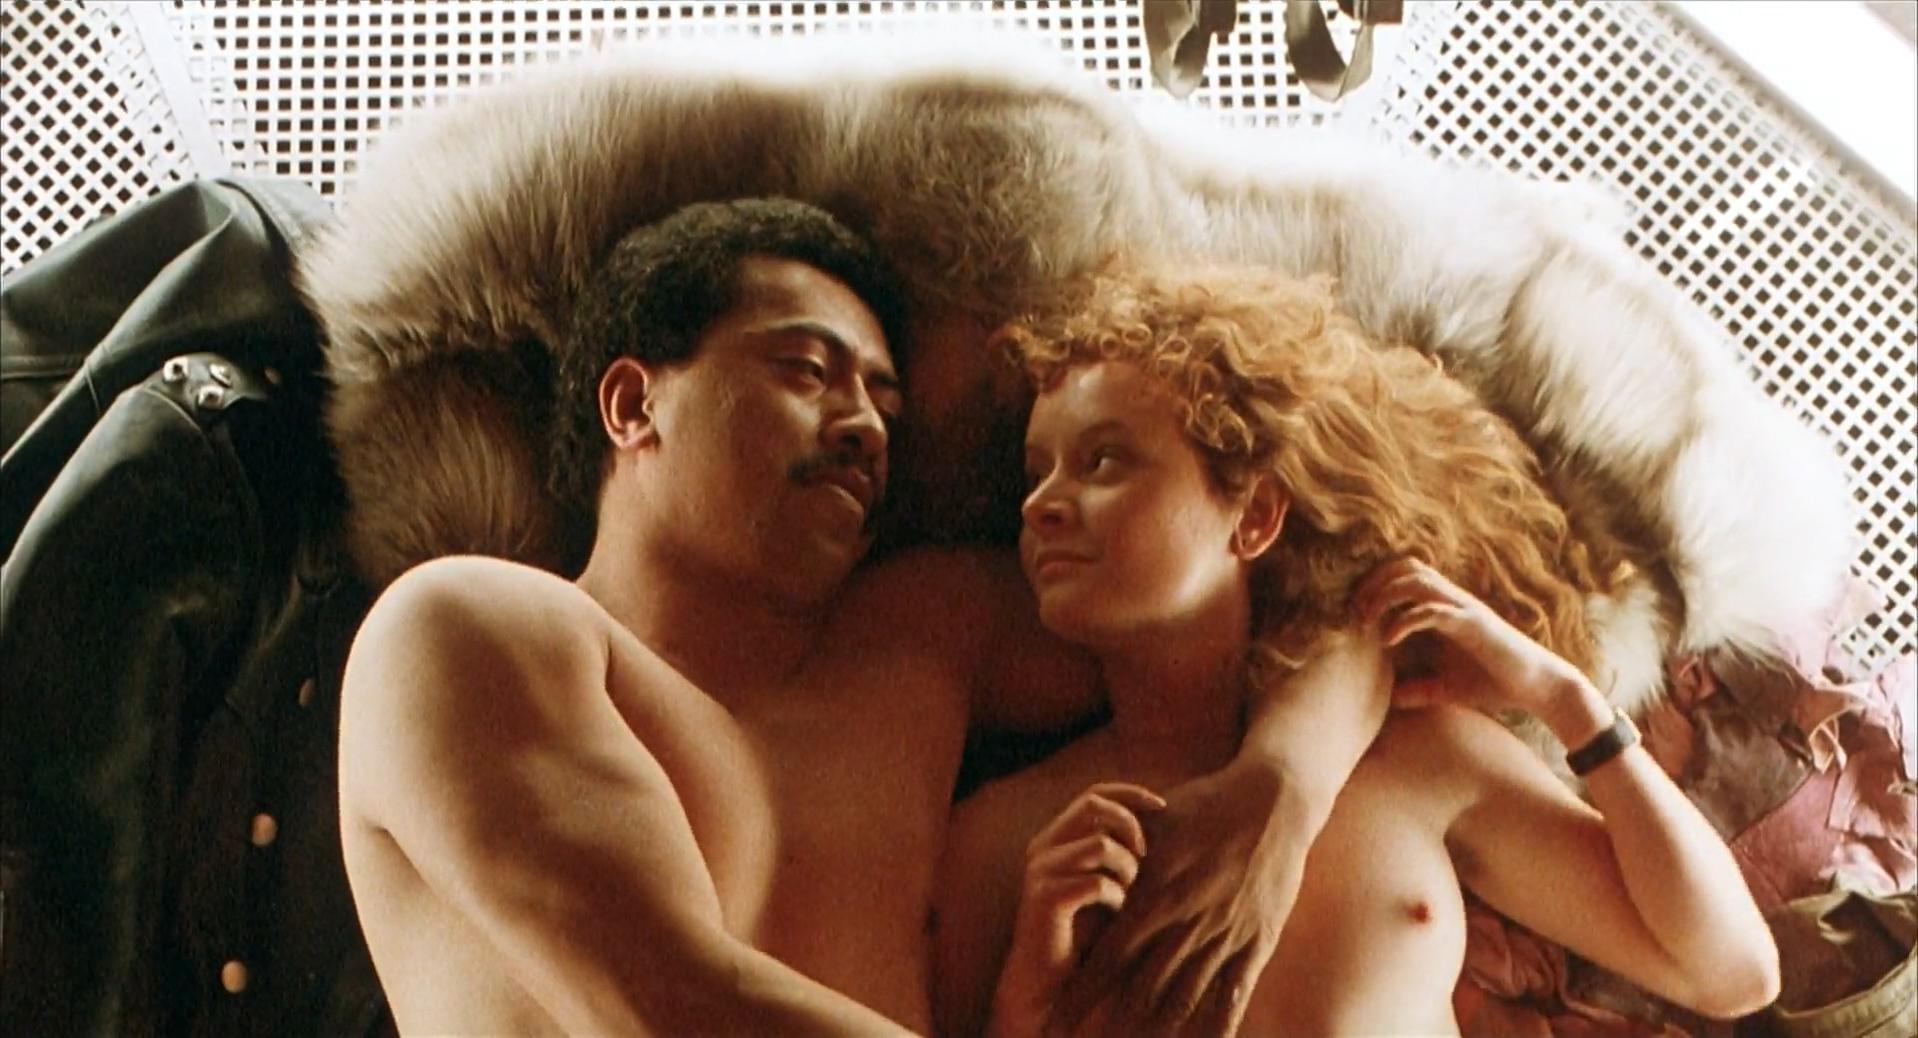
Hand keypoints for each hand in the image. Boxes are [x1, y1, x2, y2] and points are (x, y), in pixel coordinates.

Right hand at [991, 783, 1163, 1037]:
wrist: (1049, 983)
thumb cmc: (1085, 934)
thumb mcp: (1106, 883)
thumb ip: (1120, 853)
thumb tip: (1163, 824)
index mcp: (1056, 837)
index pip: (1093, 794)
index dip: (1130, 794)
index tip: (1163, 805)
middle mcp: (1043, 847)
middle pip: (1092, 805)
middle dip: (1129, 824)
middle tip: (1145, 855)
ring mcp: (1041, 870)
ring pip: (1099, 845)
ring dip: (1127, 870)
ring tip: (1129, 897)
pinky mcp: (1045, 898)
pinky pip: (1096, 883)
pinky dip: (1116, 899)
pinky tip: (1116, 916)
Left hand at [1051, 761, 1306, 1037]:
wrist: (1272, 801)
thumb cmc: (1206, 805)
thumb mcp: (1154, 828)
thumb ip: (1122, 858)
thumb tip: (1088, 874)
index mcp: (1155, 895)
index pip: (1108, 956)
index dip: (1082, 992)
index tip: (1057, 1016)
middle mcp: (1186, 923)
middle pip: (1141, 988)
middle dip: (1110, 1021)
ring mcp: (1224, 935)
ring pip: (1184, 997)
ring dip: (1156, 1029)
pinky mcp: (1257, 941)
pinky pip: (1235, 993)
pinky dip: (1218, 1025)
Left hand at [1353, 556, 1582, 717]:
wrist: (1537, 688)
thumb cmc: (1495, 683)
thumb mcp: (1446, 687)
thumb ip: (1418, 689)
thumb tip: (1389, 699)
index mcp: (1446, 607)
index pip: (1405, 574)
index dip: (1375, 583)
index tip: (1355, 611)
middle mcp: (1454, 600)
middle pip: (1407, 566)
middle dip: (1374, 583)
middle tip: (1355, 611)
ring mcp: (1464, 610)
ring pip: (1416, 580)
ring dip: (1384, 595)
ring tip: (1366, 621)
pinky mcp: (1473, 625)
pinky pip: (1432, 611)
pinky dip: (1404, 621)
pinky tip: (1388, 641)